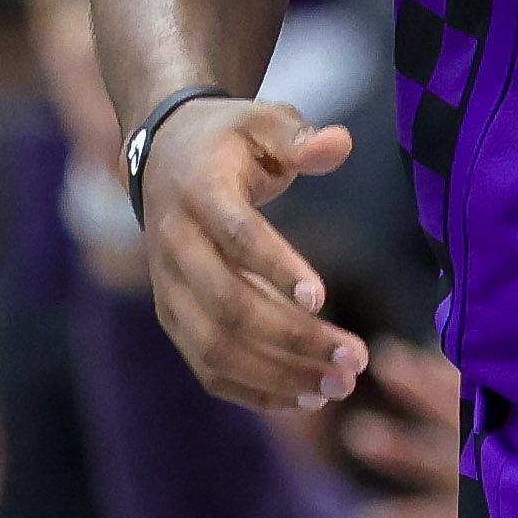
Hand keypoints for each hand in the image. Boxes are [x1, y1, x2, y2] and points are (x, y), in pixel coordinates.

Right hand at [142, 98, 366, 410]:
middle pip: (228, 305)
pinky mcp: (173, 319)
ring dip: (279, 374)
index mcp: (199, 192)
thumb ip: (300, 134)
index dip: (275, 267)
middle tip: (355, 358)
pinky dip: (255, 391)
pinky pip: (209, 369)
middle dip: (294, 339)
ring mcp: (168, 289)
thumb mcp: (262, 120)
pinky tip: (306, 396)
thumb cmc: (228, 141)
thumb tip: (339, 144)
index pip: (236, 236)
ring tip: (340, 385)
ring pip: (216, 348)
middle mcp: (174, 246)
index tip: (322, 297)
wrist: (162, 158)